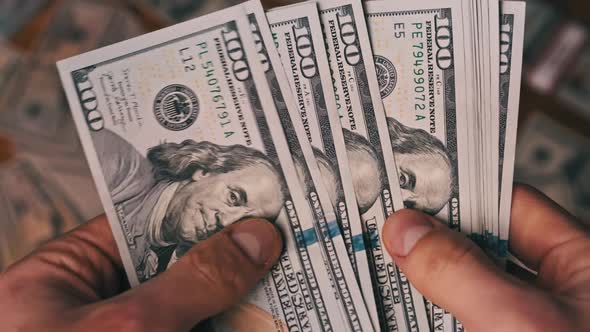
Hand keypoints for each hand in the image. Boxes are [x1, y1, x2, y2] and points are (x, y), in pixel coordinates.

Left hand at [0, 216, 281, 330]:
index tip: (250, 197)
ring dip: (237, 301)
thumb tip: (254, 238)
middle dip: (227, 258)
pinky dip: (230, 327)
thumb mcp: (130, 328)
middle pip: (173, 267)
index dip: (195, 207)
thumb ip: (194, 280)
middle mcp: (95, 309)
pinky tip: (267, 321)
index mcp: (64, 278)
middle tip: (284, 239)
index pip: (139, 223)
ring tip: (290, 279)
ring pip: (193, 310)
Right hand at [383, 184, 589, 330]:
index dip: (461, 193)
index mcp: (579, 266)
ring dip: (423, 282)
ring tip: (380, 267)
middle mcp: (552, 294)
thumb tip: (405, 230)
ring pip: (463, 289)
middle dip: (432, 240)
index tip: (411, 188)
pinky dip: (426, 313)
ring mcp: (523, 322)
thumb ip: (460, 271)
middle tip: (385, 230)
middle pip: (480, 248)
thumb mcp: (517, 320)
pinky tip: (401, 308)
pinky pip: (454, 320)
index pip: (512, 207)